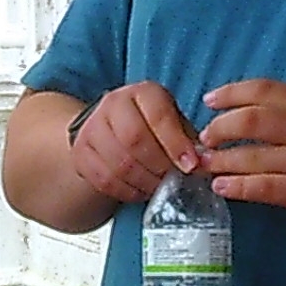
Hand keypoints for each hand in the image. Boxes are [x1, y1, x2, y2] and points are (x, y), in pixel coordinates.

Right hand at [69, 81, 204, 209]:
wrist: (107, 129)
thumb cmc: (150, 126)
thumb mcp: (172, 121)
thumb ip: (188, 138)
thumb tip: (205, 161)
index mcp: (142, 93)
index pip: (158, 115)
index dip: (176, 143)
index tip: (191, 165)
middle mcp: (113, 104)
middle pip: (134, 139)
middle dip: (160, 166)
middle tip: (175, 180)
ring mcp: (92, 128)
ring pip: (119, 163)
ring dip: (145, 182)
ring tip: (160, 188)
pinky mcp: (81, 153)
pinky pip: (105, 180)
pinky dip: (128, 191)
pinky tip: (141, 191)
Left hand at [197, 81, 285, 235]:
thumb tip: (249, 115)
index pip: (264, 90)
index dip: (231, 93)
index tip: (209, 100)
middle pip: (252, 119)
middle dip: (220, 128)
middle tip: (205, 138)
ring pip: (253, 156)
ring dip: (222, 161)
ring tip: (205, 165)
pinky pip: (265, 188)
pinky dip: (238, 187)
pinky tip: (223, 188)